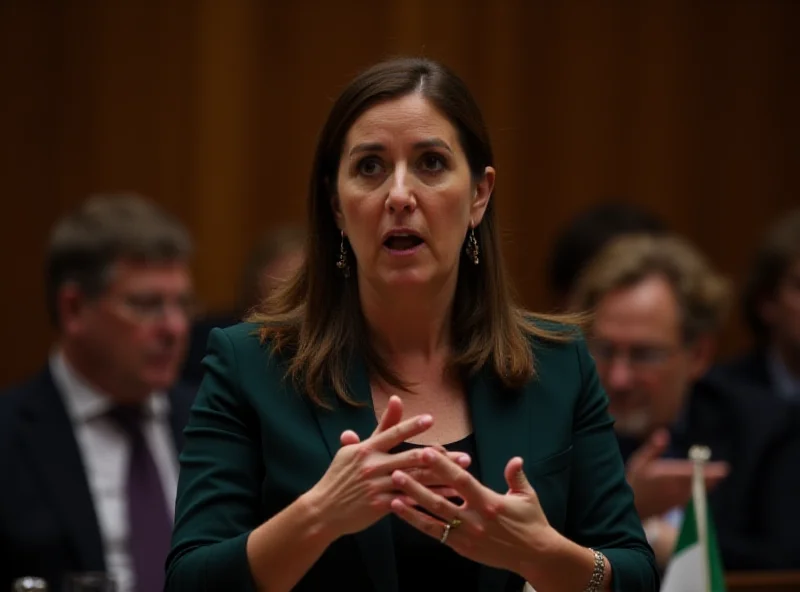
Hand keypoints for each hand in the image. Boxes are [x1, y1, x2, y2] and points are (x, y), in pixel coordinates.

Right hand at [339, 402, 470, 500]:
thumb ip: (379, 428)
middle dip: (441, 458)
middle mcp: (373, 465)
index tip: (431, 419)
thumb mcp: (354, 451)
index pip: (393, 433)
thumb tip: (396, 399)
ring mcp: (376, 485)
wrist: (323, 510)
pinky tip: (445, 500)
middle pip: (411, 458)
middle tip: (464, 456)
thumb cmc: (340, 477)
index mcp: (366, 449)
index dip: (412, 426)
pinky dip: (428, 499)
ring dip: (441, 480)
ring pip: (415, 481)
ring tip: (462, 477)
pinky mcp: (379, 505)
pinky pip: (409, 501)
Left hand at [389, 448, 557, 573]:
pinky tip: (404, 513)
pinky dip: (418, 523)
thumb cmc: (531, 522)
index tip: (427, 452)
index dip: (444, 466)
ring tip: (393, 493)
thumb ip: (516, 476)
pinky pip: (436, 534)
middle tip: (397, 471)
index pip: (462, 481)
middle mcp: (475, 520)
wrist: (534, 556)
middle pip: (440, 501)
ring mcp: (466, 536)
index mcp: (490, 503)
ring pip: (433, 519)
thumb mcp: (527, 496)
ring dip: (412, 506)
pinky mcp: (461, 547)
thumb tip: (515, 459)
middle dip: (417, 486)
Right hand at [626, 429, 728, 519]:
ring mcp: (677, 499)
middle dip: (712, 476)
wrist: (631, 506)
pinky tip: (705, 485)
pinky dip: (700, 490)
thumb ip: (653, 448)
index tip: (722, 468)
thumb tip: (664, 433)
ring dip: (708, 483)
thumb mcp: (639, 461)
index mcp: (666, 477)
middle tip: (723, 470)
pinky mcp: (677, 505)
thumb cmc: (634, 481)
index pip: (691, 472)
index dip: (707, 470)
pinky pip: (693, 497)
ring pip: (698, 491)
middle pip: (699, 482)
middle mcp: (674, 489)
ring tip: (718, 475)